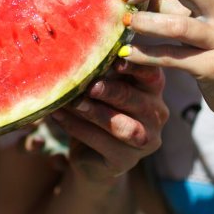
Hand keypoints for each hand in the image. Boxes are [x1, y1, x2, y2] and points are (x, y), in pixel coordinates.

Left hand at [47, 60, 166, 184]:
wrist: (90, 157)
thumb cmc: (97, 111)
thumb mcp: (101, 89)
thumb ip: (100, 73)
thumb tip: (77, 52)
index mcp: (152, 90)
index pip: (152, 75)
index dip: (137, 67)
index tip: (116, 60)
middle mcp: (155, 115)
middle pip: (139, 101)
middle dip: (113, 91)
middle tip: (91, 85)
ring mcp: (144, 141)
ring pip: (124, 127)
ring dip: (97, 113)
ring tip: (74, 102)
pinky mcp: (126, 161)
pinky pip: (102, 143)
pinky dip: (78, 128)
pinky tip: (58, 116)